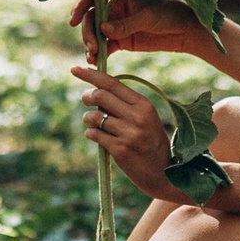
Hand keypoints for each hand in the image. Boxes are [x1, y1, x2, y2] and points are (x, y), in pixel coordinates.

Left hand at [70, 64, 188, 203]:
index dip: (91, 75)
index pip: (112, 83)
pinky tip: (95, 136)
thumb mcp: (146, 118)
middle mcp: (137, 116)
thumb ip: (125, 104)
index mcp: (144, 104)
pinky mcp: (120, 150)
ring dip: (88, 118)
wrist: (165, 172)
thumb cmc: (151, 142)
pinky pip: (95, 135)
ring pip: (94, 116)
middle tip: (85, 100)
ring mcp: (129, 133)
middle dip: (87, 96)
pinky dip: (91, 133)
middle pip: (100, 96)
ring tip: (92, 123)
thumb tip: (96, 90)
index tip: (75, 69)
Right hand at [71, 0, 216, 62]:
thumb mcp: (148, 15)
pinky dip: (99, 54)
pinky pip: (105, 46)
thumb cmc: (170, 13)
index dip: (80, 6)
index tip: (73, 20)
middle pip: (91, 18)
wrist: (187, 31)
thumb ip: (126, 23)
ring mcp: (117, 25)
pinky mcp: (122, 40)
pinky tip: (96, 61)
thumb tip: (102, 29)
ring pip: (95, 34)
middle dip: (88, 32)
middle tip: (92, 47)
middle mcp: (114, 7)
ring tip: (92, 57)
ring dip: (91, 44)